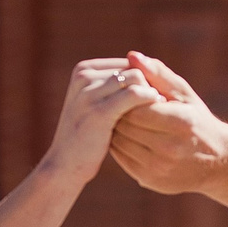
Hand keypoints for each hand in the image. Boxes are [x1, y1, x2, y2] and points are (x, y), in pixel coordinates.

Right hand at [42, 58, 166, 186]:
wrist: (65, 164)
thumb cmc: (87, 134)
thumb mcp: (97, 103)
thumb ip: (116, 85)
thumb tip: (145, 65)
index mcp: (83, 70)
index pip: (126, 63)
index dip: (144, 79)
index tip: (155, 98)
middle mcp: (84, 76)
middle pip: (132, 68)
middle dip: (149, 85)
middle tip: (162, 105)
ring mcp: (88, 93)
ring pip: (135, 78)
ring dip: (151, 93)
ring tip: (161, 110)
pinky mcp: (98, 111)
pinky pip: (133, 95)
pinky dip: (149, 100)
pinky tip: (158, 114)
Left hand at [108, 53, 227, 213]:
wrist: (218, 160)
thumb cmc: (197, 119)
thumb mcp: (183, 94)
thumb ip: (157, 74)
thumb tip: (132, 56)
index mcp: (180, 122)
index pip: (136, 108)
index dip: (128, 99)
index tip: (127, 93)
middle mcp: (170, 148)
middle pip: (126, 126)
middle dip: (119, 113)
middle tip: (117, 104)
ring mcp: (159, 168)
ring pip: (119, 143)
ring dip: (116, 129)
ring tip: (120, 119)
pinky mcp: (151, 181)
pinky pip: (122, 159)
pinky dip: (119, 146)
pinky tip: (126, 136)